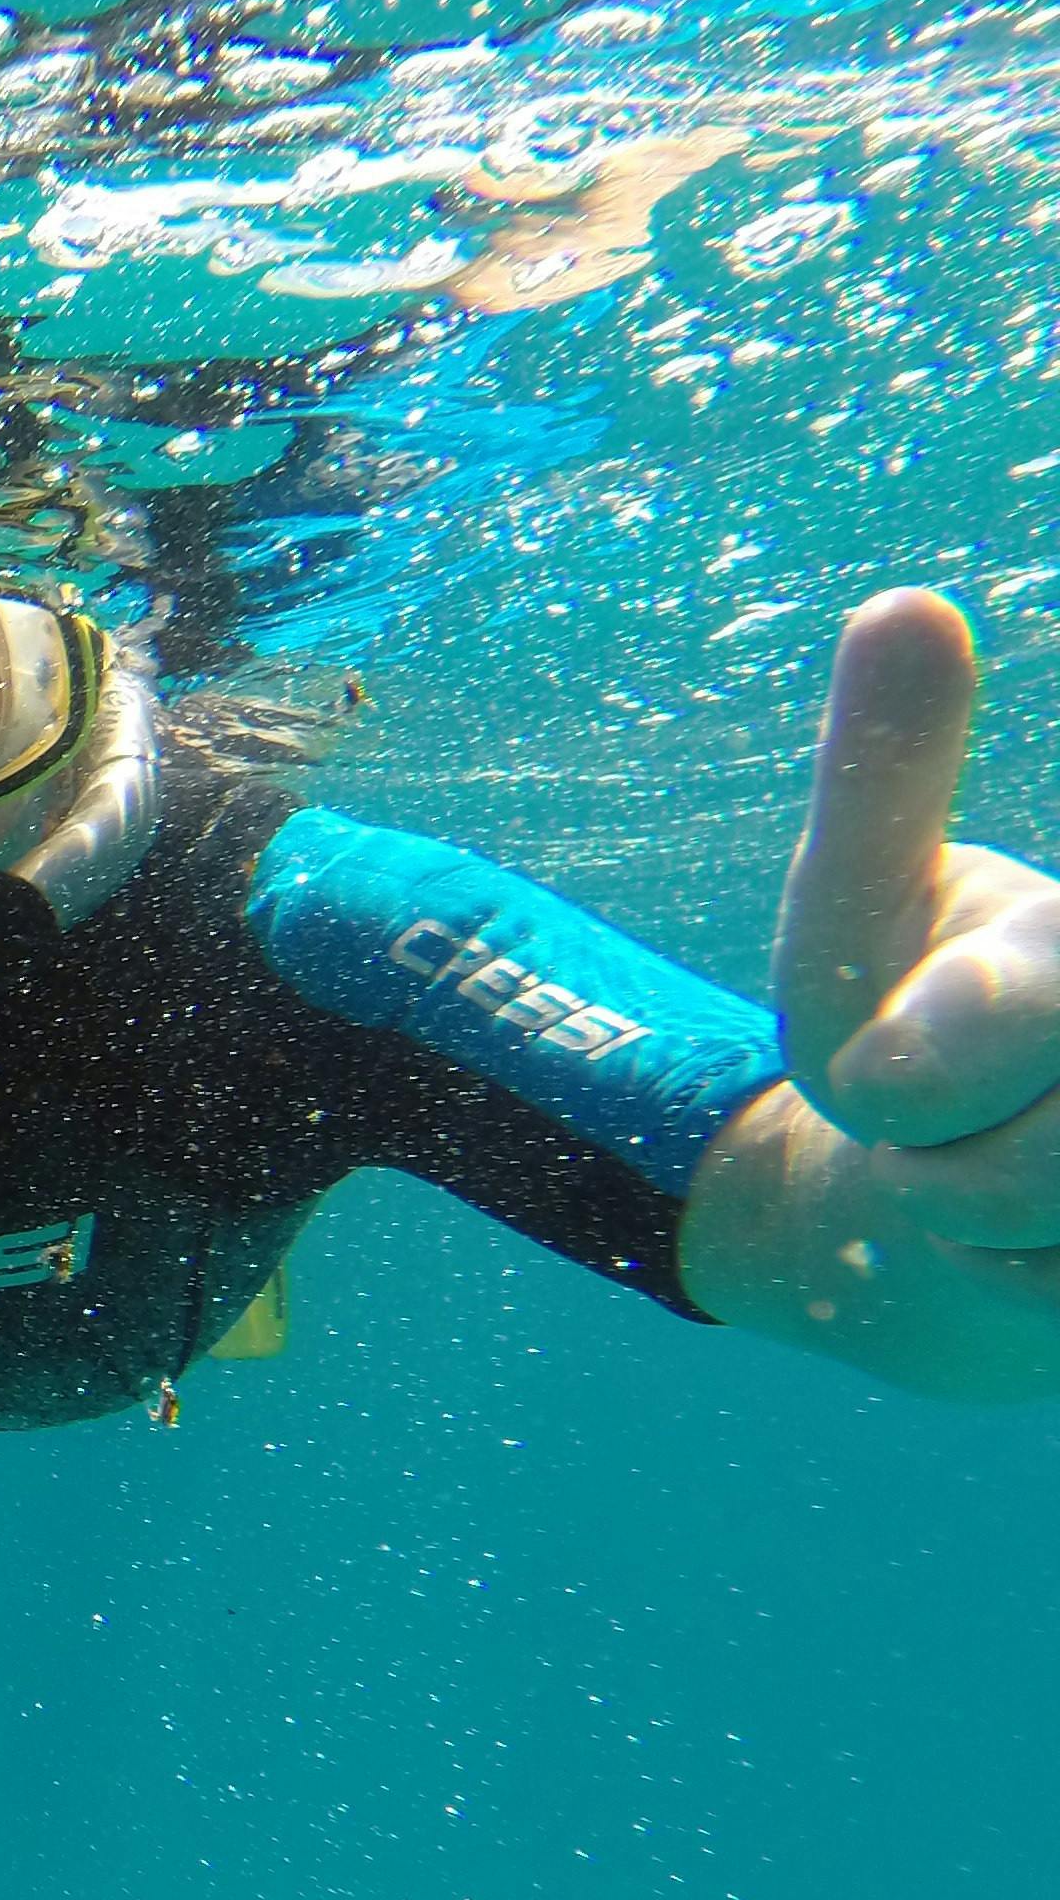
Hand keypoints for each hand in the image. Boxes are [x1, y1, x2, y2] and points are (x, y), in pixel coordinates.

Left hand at [775, 591, 1059, 1257]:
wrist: (977, 1198)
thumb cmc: (907, 1024)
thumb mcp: (858, 909)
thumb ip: (887, 776)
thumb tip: (905, 606)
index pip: (977, 1037)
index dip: (918, 1069)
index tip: (881, 1070)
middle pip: (1015, 1171)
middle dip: (942, 1167)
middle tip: (944, 1123)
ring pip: (1043, 1240)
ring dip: (984, 1238)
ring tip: (994, 1166)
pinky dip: (1028, 1294)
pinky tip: (1039, 1242)